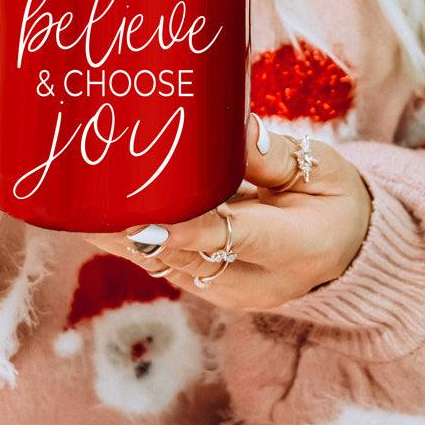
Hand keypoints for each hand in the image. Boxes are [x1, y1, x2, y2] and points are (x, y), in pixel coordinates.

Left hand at [82, 115, 371, 308]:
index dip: (183, 230)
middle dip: (133, 231)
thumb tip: (231, 131)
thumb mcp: (324, 170)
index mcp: (299, 248)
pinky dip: (132, 242)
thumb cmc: (334, 200)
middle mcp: (260, 283)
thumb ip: (274, 155)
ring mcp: (230, 293)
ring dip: (121, 238)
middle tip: (89, 200)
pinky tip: (97, 216)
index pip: (233, 238)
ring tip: (78, 206)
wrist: (346, 252)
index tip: (142, 217)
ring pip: (166, 265)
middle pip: (186, 256)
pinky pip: (164, 265)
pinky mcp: (209, 289)